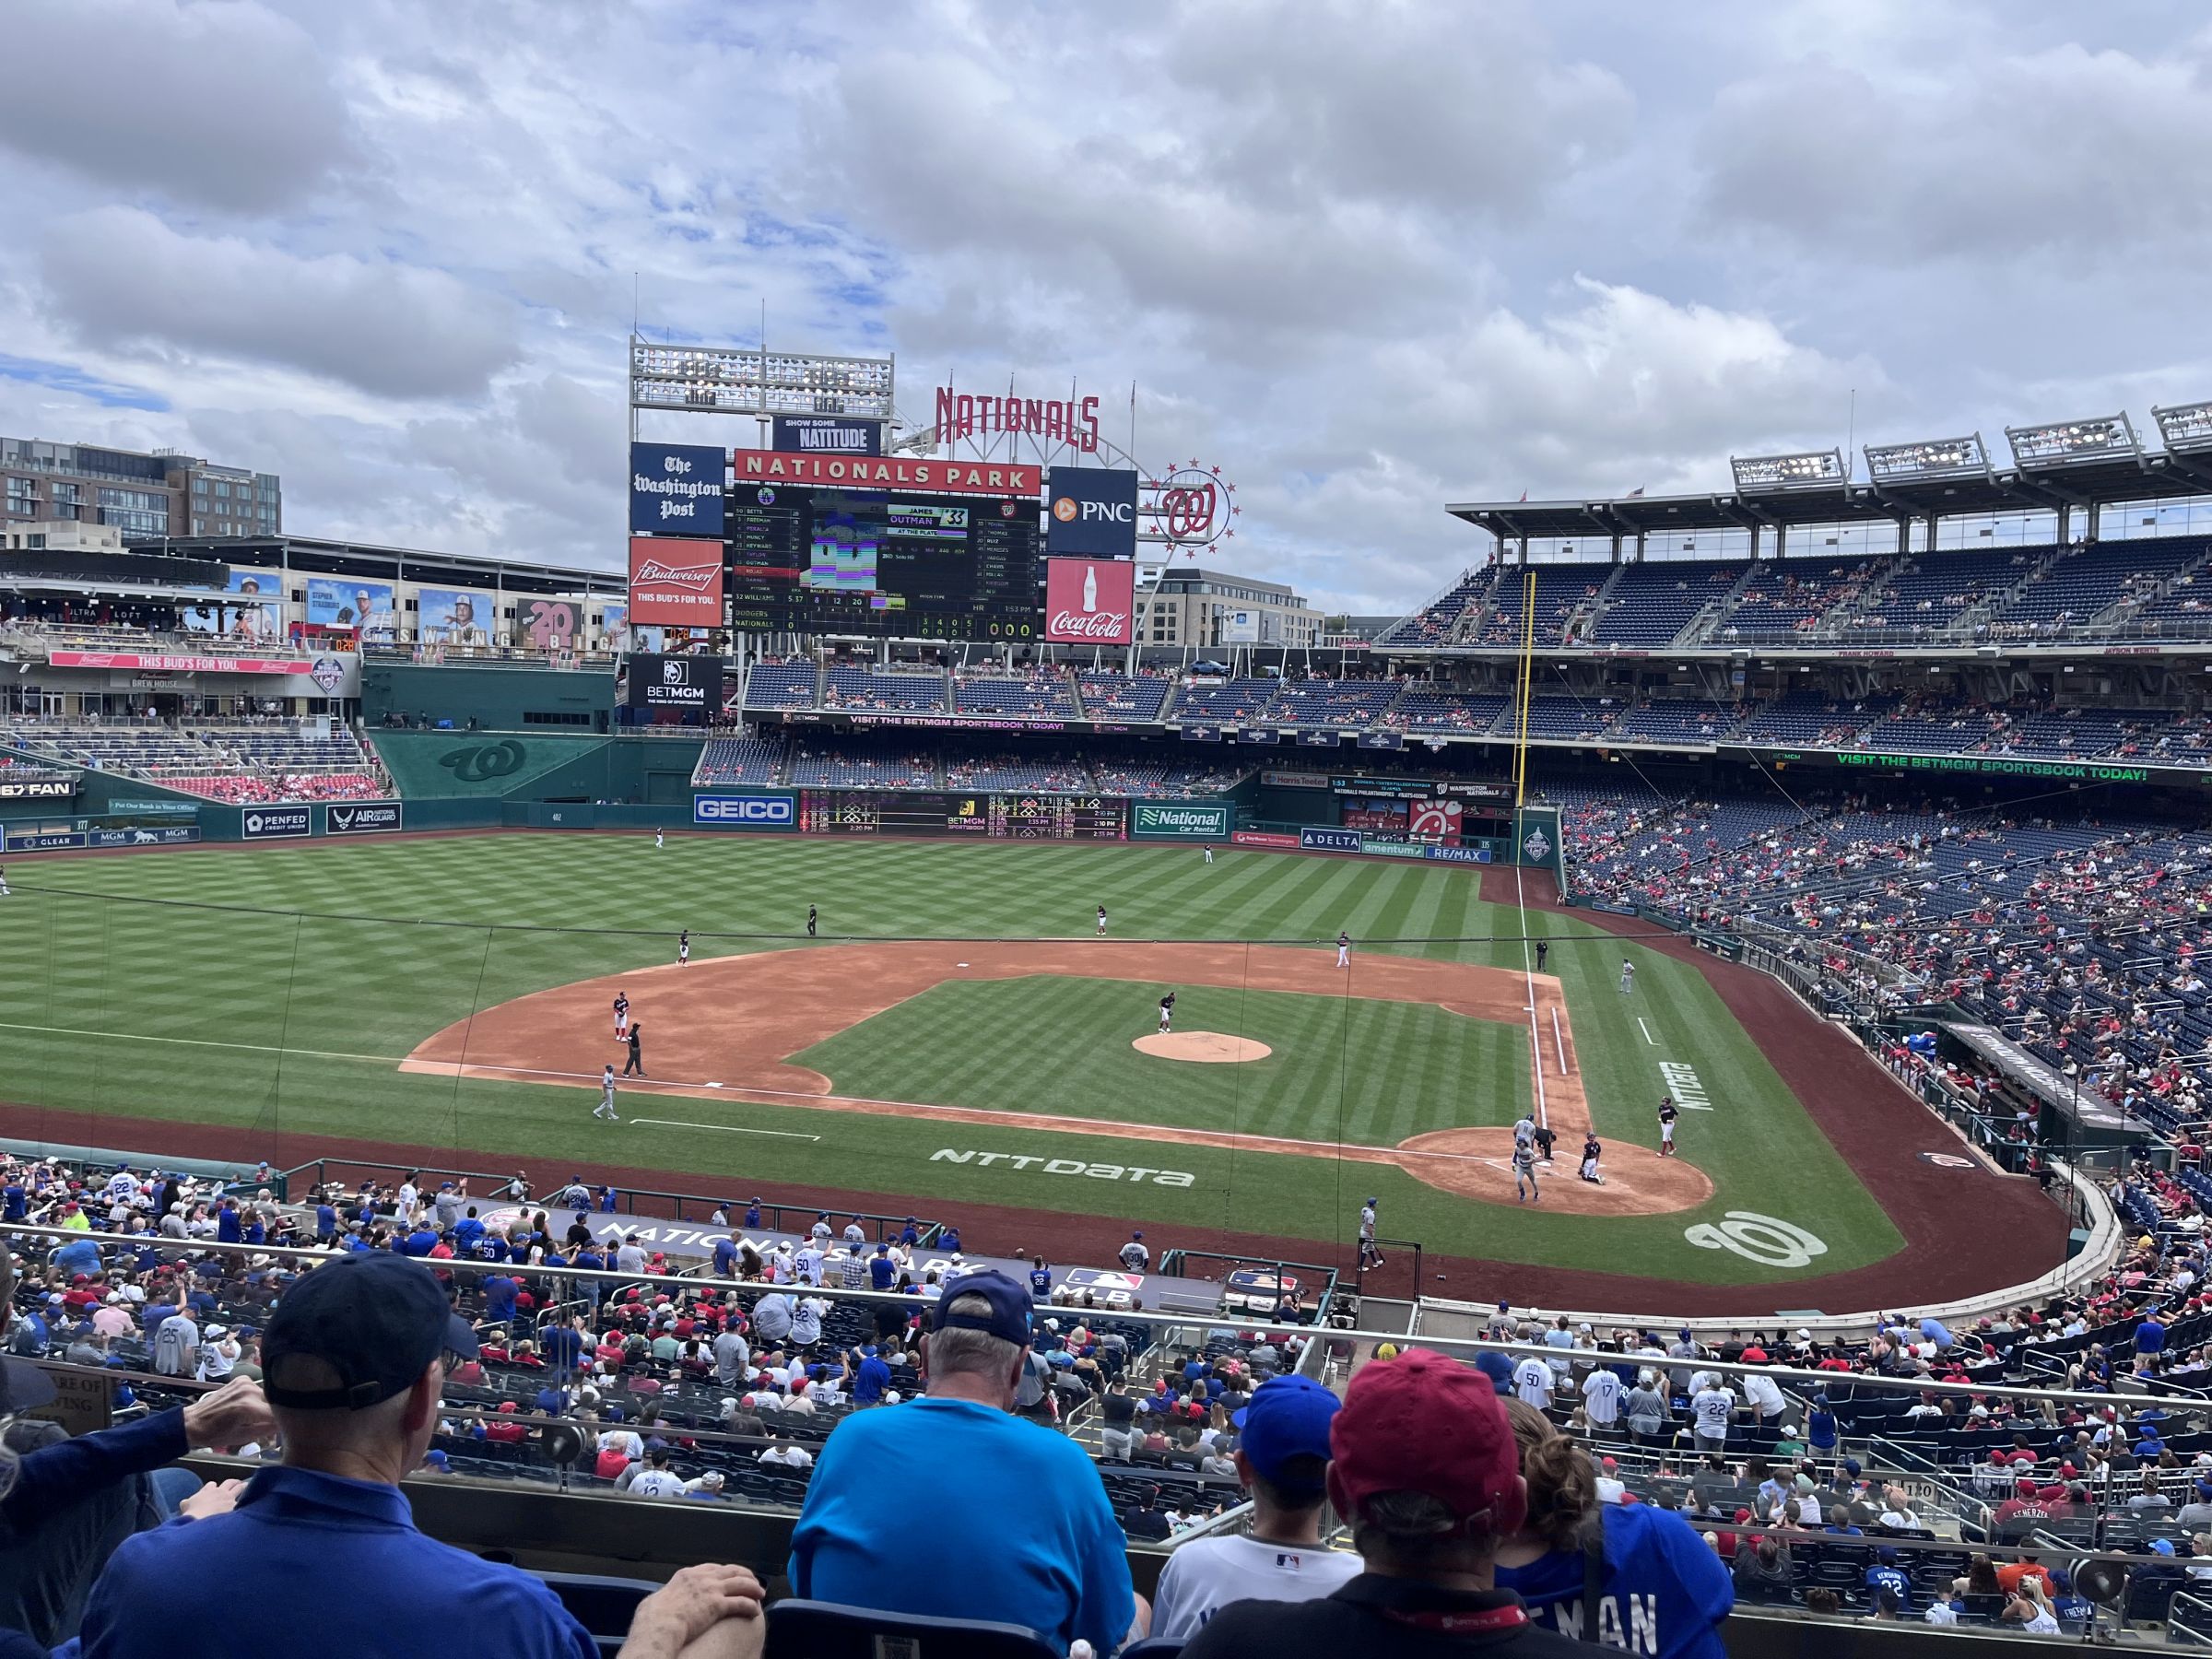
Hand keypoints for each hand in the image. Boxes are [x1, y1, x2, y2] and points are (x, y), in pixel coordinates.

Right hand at [177, 1477, 245, 1518]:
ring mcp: (228, 1498)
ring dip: (243, 1486)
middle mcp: (220, 1491)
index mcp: (207, 1490)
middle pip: (229, 1482)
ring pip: (239, 1488)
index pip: (212, 1485)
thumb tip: (184, 1502)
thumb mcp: (185, 1506)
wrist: (201, 1520)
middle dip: (233, 1482)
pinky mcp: (235, 1506)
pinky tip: (249, 1502)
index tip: (215, 1489)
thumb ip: (186, 1503)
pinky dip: (245, 1500)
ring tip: (246, 1485)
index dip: (214, 1487)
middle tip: (237, 1483)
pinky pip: (242, 1501)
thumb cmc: (192, 1514)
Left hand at [181, 1377, 275, 1450]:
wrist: (192, 1421)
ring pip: (267, 1394)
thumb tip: (282, 1426)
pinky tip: (248, 1404)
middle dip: (274, 1413)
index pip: (277, 1414)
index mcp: (248, 1408)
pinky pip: (258, 1388)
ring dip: (266, 1404)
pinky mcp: (241, 1379)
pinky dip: (257, 1397)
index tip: (281, 1429)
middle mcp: (249, 1391)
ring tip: (256, 1415)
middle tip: (268, 1424)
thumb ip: (264, 1430)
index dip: (281, 1422)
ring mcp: (245, 1382)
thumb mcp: (241, 1438)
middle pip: (274, 1402)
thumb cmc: (214, 1434)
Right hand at [619, 1564, 764, 1658]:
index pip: (712, 1567)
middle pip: (731, 1571)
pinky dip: (750, 1606)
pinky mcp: (718, 1605)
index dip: (725, 1571)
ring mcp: (712, 1589)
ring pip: (741, 1583)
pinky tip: (755, 1611)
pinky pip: (741, 1603)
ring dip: (753, 1588)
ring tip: (760, 1593)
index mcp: (687, 1575)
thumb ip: (665, 1596)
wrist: (660, 1624)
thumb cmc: (653, 1617)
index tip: (731, 1574)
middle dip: (744, 1574)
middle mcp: (702, 1578)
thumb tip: (658, 1601)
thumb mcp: (656, 1599)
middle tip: (752, 1580)